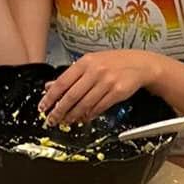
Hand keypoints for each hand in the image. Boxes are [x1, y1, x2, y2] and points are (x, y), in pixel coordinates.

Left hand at [39, 50, 153, 126]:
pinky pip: (99, 107)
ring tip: (67, 121)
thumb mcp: (90, 63)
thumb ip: (70, 76)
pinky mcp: (117, 92)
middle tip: (52, 120)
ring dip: (74, 116)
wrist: (140, 64)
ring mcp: (107, 81)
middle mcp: (95, 71)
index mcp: (85, 62)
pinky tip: (84, 118)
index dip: (50, 97)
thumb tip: (49, 87)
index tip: (43, 107)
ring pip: (85, 104)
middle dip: (60, 111)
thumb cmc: (113, 63)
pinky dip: (90, 115)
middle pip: (72, 96)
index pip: (62, 82)